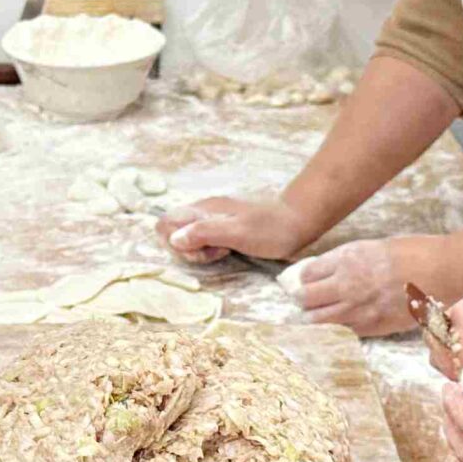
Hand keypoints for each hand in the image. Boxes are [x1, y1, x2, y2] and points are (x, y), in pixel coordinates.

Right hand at [158, 196, 312, 264]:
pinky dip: (210, 250)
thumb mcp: (237, 232)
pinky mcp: (221, 227)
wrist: (297, 221)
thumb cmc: (271, 228)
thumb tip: (175, 238)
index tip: (199, 250)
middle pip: (173, 232)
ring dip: (200, 251)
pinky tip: (228, 250)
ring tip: (224, 251)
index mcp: (203, 209)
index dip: (174, 242)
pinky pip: (202, 240)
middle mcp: (203, 212)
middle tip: (215, 252)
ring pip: (187, 238)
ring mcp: (211, 219)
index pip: (165, 222)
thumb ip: (205, 233)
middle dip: (187, 250)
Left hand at [287, 237, 424, 335]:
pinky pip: (343, 330)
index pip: (307, 274)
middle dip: (302, 298)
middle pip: (305, 298)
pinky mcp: (372, 326)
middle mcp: (347, 285)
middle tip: (304, 299)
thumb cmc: (412, 252)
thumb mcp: (373, 246)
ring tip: (316, 313)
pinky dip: (337, 327)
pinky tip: (341, 321)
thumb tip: (326, 270)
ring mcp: (359, 309)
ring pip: (319, 320)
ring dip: (314, 316)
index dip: (303, 277)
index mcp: (347, 260)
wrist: (442, 271)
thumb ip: (348, 260)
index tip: (304, 280)